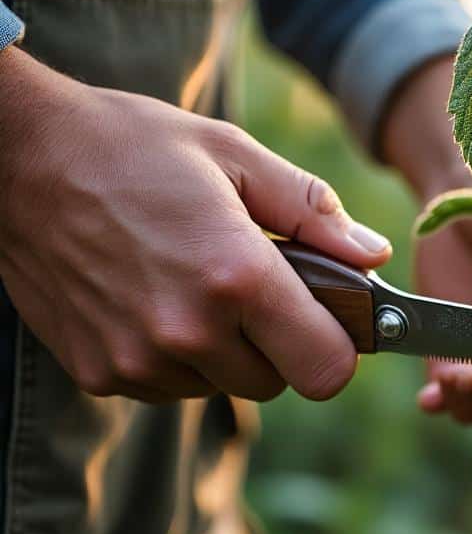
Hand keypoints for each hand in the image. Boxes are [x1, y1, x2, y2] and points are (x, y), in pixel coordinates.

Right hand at [0, 47, 390, 402]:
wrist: (14, 156)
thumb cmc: (132, 146)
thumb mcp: (234, 155)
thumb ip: (314, 211)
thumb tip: (373, 255)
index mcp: (235, 276)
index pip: (327, 368)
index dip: (338, 345)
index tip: (328, 318)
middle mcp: (187, 331)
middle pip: (279, 384)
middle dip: (280, 343)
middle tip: (254, 288)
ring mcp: (137, 360)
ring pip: (221, 387)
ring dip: (224, 351)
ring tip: (193, 283)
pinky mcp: (98, 373)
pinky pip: (168, 387)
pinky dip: (174, 357)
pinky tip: (151, 298)